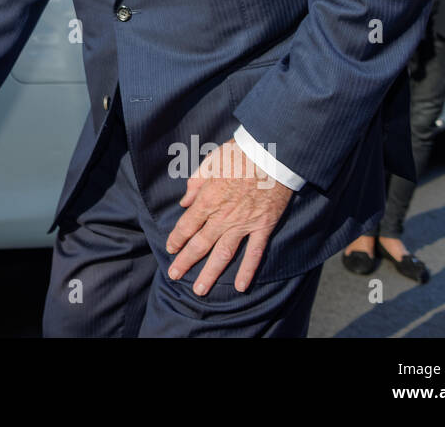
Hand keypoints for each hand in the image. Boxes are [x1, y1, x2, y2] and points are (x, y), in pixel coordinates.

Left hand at [165, 139, 291, 294]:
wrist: (273, 153)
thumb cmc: (240, 153)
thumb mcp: (211, 161)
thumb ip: (195, 183)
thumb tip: (184, 201)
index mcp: (208, 199)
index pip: (187, 225)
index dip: (177, 239)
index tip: (170, 249)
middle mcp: (223, 216)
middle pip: (200, 244)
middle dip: (185, 262)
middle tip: (174, 276)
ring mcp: (244, 224)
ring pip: (223, 254)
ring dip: (210, 273)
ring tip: (199, 290)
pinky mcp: (263, 226)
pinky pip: (254, 253)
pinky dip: (247, 270)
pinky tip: (241, 286)